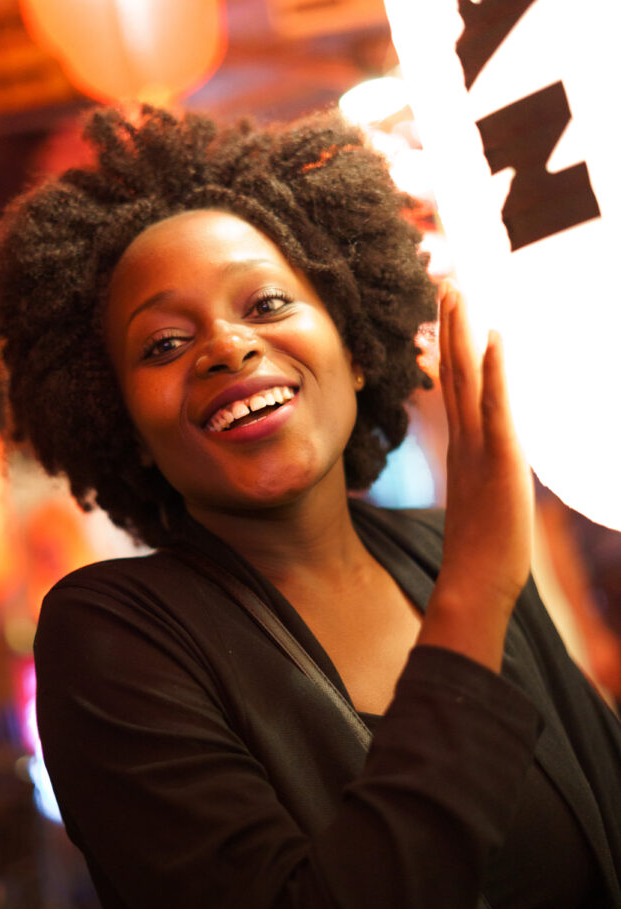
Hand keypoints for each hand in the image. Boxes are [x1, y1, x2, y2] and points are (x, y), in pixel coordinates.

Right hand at [418, 281, 533, 670]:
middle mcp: (465, 441)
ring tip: (457, 293)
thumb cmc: (480, 554)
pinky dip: (493, 373)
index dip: (449, 348)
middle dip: (449, 327)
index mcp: (462, 448)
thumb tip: (482, 470)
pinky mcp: (501, 462)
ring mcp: (479, 449)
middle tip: (445, 284)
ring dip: (462, 334)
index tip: (446, 314)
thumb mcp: (480, 504)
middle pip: (452, 373)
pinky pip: (496, 410)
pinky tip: (493, 339)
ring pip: (466, 381)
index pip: (453, 388)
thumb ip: (480, 477)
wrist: (475, 586)